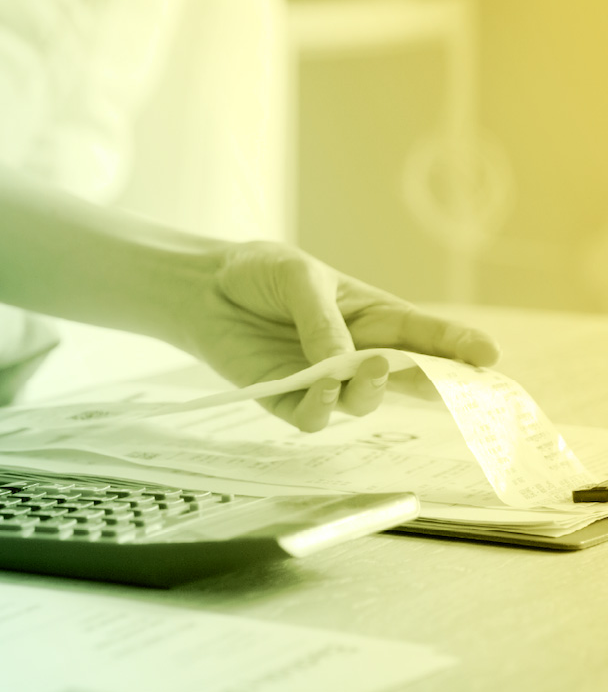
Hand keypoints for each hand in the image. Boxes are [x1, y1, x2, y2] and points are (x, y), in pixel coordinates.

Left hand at [177, 242, 499, 430]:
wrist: (202, 288)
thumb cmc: (259, 273)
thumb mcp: (298, 278)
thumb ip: (323, 320)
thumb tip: (346, 363)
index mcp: (372, 317)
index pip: (423, 334)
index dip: (458, 346)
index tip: (489, 355)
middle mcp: (356, 354)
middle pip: (407, 378)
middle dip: (435, 385)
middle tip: (442, 380)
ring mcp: (323, 380)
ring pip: (361, 403)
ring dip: (368, 391)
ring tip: (363, 368)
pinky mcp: (285, 398)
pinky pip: (312, 417)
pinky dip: (320, 407)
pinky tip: (318, 389)